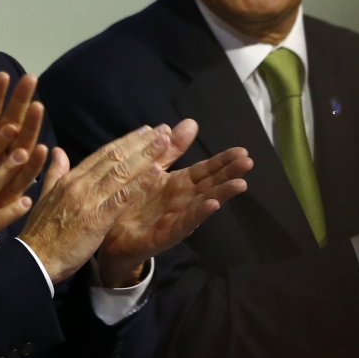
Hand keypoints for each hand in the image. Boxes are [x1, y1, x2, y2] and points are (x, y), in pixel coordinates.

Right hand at [18, 125, 170, 284]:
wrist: (33, 260)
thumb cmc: (40, 233)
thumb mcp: (45, 197)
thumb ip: (55, 173)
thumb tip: (56, 150)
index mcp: (70, 179)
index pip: (102, 154)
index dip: (125, 141)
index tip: (144, 131)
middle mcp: (80, 184)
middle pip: (115, 157)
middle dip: (140, 142)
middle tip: (162, 130)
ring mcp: (88, 200)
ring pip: (121, 172)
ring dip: (146, 156)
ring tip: (165, 142)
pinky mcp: (96, 219)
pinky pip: (122, 197)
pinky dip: (139, 183)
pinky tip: (156, 171)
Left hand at [97, 120, 252, 286]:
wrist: (110, 233)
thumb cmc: (134, 201)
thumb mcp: (153, 170)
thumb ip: (171, 149)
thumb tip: (190, 122)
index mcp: (179, 184)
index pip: (206, 169)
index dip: (223, 160)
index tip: (242, 150)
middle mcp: (183, 200)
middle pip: (210, 184)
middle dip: (229, 173)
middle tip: (248, 162)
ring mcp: (176, 218)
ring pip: (203, 204)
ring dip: (222, 194)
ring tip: (240, 184)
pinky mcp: (165, 234)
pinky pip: (183, 223)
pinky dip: (198, 214)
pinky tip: (211, 205)